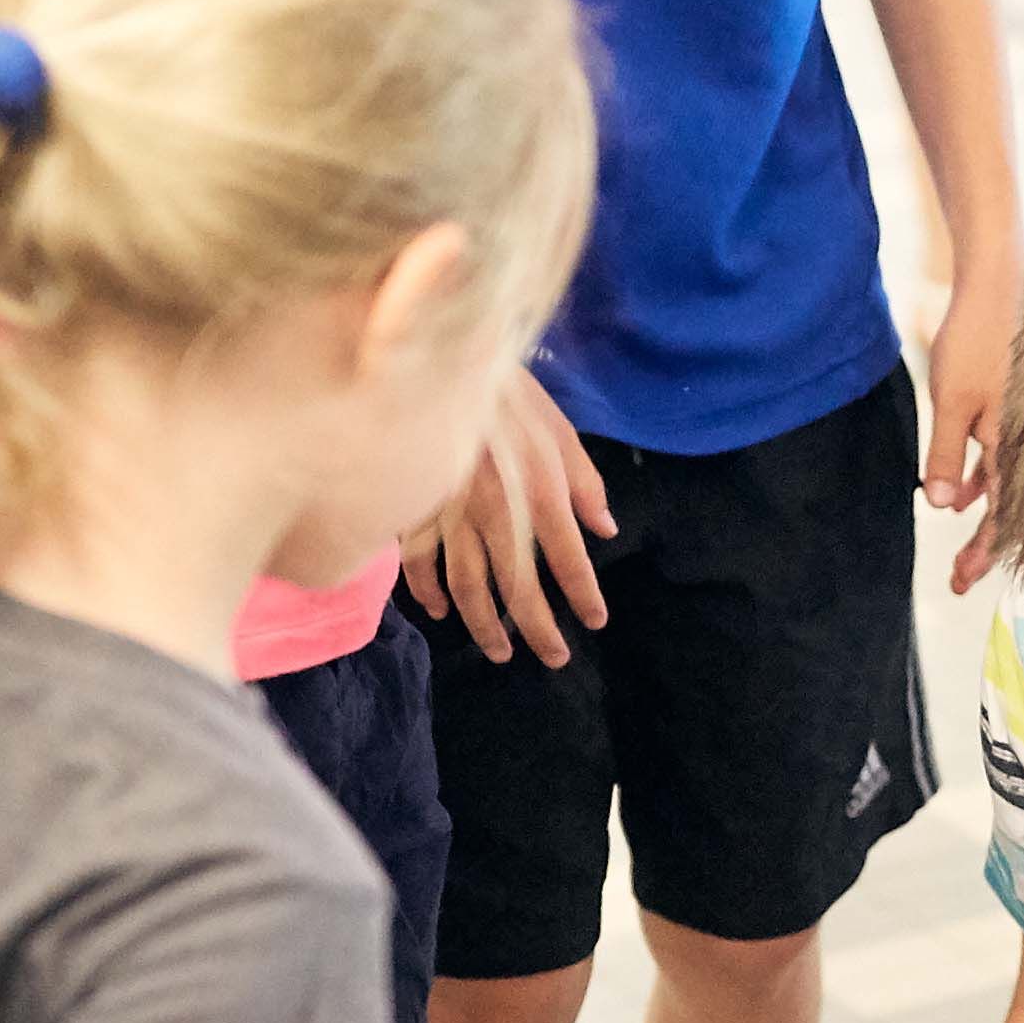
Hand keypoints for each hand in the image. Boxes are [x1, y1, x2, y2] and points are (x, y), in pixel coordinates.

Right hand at [401, 368, 613, 664]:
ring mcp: (452, 515)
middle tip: (554, 659)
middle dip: (538, 631)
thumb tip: (606, 532)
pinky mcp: (417, 508)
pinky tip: (442, 612)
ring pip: (467, 588)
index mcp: (541, 494)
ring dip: (485, 626)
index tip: (594, 622)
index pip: (569, 562)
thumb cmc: (514, 397)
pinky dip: (429, 593)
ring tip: (501, 652)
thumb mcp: (564, 433)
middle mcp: (498, 515)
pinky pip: (420, 563)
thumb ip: (587, 487)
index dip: (584, 598)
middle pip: (518, 590)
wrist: (448, 364)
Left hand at [924, 265, 1014, 597]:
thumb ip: (947, 457)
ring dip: (986, 515)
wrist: (1001, 281)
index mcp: (1019, 445)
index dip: (983, 555)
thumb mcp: (951, 402)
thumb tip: (943, 509)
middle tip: (960, 582)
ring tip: (964, 546)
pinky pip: (1008, 457)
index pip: (1007, 518)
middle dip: (984, 548)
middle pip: (1014, 510)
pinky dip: (989, 479)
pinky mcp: (1021, 407)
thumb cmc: (976, 340)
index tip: (960, 583)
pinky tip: (968, 493)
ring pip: (1011, 485)